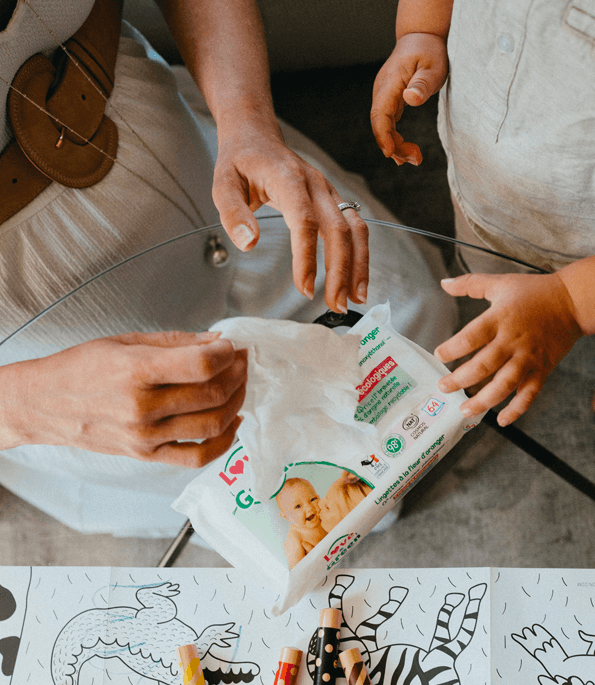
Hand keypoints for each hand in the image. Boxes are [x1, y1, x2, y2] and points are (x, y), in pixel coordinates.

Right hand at [0, 331, 246, 466]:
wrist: (46, 403)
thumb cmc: (82, 367)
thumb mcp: (126, 341)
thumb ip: (177, 342)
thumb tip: (218, 340)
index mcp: (136, 371)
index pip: (202, 365)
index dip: (228, 354)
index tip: (232, 346)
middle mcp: (143, 408)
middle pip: (213, 394)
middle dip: (238, 374)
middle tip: (241, 361)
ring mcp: (146, 437)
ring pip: (213, 425)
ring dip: (236, 402)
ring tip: (238, 385)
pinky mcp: (147, 456)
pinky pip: (197, 456)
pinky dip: (224, 440)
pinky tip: (231, 422)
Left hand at [212, 118, 368, 313]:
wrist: (257, 137)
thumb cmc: (239, 162)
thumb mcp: (223, 183)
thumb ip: (233, 213)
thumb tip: (249, 244)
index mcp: (288, 178)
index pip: (304, 221)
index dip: (307, 257)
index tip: (304, 288)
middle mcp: (316, 184)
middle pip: (339, 229)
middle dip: (340, 271)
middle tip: (336, 305)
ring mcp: (329, 191)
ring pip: (355, 229)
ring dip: (358, 266)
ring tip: (354, 299)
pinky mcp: (333, 200)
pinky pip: (355, 227)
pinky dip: (359, 255)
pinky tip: (355, 280)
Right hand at [371, 32, 448, 164]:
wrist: (421, 37)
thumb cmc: (429, 51)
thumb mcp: (433, 66)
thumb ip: (422, 83)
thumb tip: (410, 98)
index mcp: (389, 84)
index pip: (380, 114)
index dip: (382, 135)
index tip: (389, 153)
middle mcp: (382, 92)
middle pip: (380, 125)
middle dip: (394, 146)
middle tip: (416, 159)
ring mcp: (384, 97)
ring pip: (383, 127)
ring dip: (396, 146)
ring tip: (415, 158)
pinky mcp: (390, 101)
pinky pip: (388, 124)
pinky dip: (395, 139)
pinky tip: (403, 152)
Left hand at [434, 273, 582, 425]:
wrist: (573, 302)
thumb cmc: (534, 292)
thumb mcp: (500, 283)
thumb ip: (469, 284)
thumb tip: (443, 283)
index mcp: (500, 318)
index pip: (472, 336)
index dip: (453, 348)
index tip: (439, 355)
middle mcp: (513, 341)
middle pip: (484, 365)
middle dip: (461, 379)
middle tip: (443, 387)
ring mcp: (528, 358)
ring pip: (505, 384)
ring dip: (484, 400)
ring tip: (464, 409)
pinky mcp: (542, 369)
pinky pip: (529, 394)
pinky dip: (516, 409)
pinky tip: (501, 420)